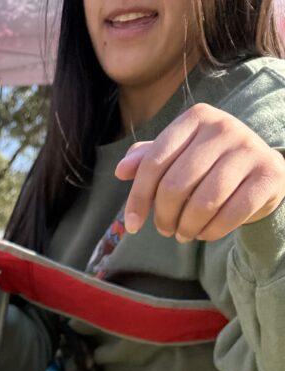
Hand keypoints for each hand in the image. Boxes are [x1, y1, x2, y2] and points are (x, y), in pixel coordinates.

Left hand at [115, 102, 284, 242]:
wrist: (259, 171)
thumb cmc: (208, 166)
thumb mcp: (177, 157)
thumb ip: (149, 161)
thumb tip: (121, 170)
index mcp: (195, 118)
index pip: (153, 163)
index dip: (138, 199)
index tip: (132, 225)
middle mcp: (224, 126)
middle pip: (175, 186)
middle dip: (164, 217)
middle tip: (165, 230)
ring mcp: (249, 149)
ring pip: (203, 203)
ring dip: (187, 228)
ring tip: (184, 233)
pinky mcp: (268, 174)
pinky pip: (230, 214)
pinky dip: (212, 232)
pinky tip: (206, 233)